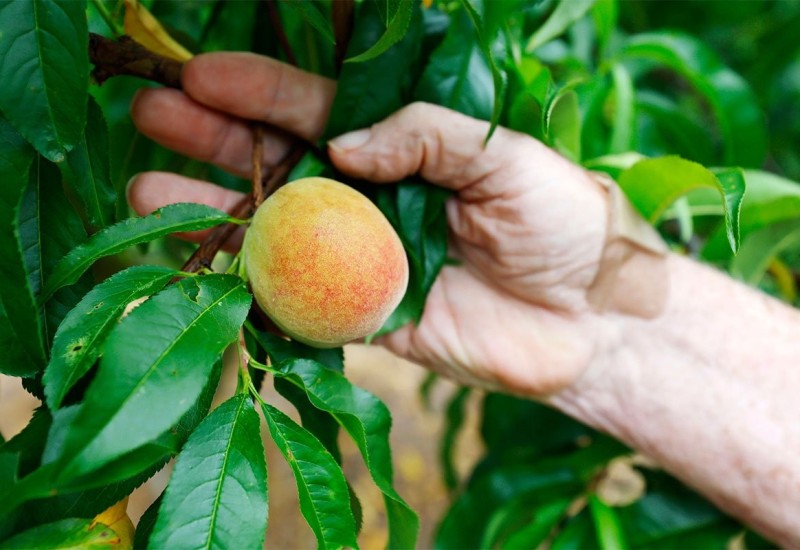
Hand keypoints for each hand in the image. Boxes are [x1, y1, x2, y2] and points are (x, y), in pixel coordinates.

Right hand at [129, 52, 610, 396]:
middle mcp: (370, 196)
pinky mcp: (363, 315)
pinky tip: (196, 262)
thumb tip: (340, 144)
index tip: (203, 74)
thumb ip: (425, 135)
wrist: (593, 323)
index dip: (261, 91)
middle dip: (214, 136)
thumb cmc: (563, 224)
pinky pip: (295, 299)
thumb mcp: (505, 157)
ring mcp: (359, 256)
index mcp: (402, 147)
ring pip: (272, 228)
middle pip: (278, 161)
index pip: (317, 110)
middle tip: (151, 111)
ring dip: (209, 207)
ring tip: (144, 185)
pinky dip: (246, 284)